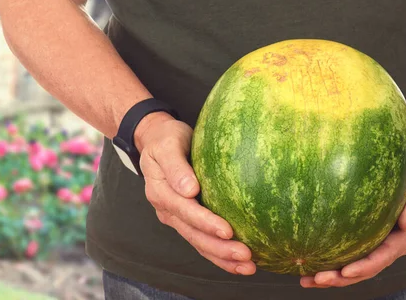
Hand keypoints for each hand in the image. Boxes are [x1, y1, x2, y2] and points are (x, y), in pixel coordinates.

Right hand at [136, 112, 255, 275]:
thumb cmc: (166, 139)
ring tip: (248, 266)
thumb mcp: (167, 145)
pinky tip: (240, 262)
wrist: (157, 140)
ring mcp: (177, 217)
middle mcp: (168, 210)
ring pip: (199, 243)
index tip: (228, 231)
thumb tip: (190, 190)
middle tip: (246, 256)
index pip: (185, 211)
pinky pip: (202, 240)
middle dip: (219, 249)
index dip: (206, 223)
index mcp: (161, 192)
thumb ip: (176, 166)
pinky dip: (220, 254)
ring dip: (222, 258)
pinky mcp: (187, 219)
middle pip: (194, 235)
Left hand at [300, 147, 405, 287]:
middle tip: (319, 279)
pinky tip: (312, 262)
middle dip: (344, 277)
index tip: (346, 272)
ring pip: (360, 264)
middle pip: (370, 266)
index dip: (367, 265)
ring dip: (336, 275)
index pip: (387, 254)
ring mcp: (385, 238)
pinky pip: (354, 249)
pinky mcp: (373, 231)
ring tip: (308, 279)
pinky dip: (335, 258)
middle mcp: (397, 241)